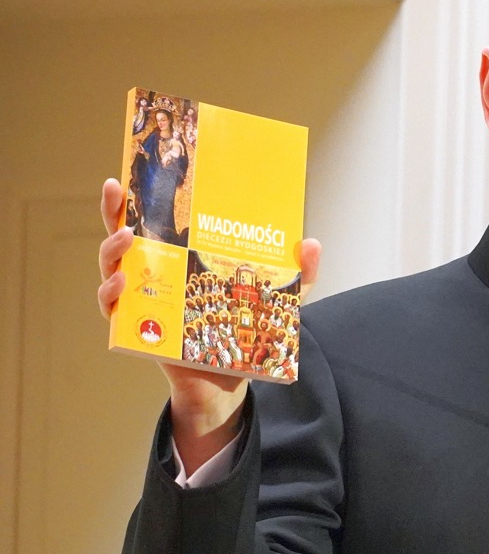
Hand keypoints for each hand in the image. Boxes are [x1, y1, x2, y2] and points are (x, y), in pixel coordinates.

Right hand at [98, 178, 321, 471]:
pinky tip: (124, 283)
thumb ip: (298, 274)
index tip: (126, 175)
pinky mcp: (139, 329)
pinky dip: (112, 294)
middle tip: (117, 196)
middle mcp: (156, 274)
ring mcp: (144, 299)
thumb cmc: (245, 329)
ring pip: (113, 269)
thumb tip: (311, 243)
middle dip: (114, 213)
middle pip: (123, 238)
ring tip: (127, 239)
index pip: (154, 221)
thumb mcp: (276, 299)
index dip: (136, 199)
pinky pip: (114, 310)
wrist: (231, 378)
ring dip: (113, 251)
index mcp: (182, 257)